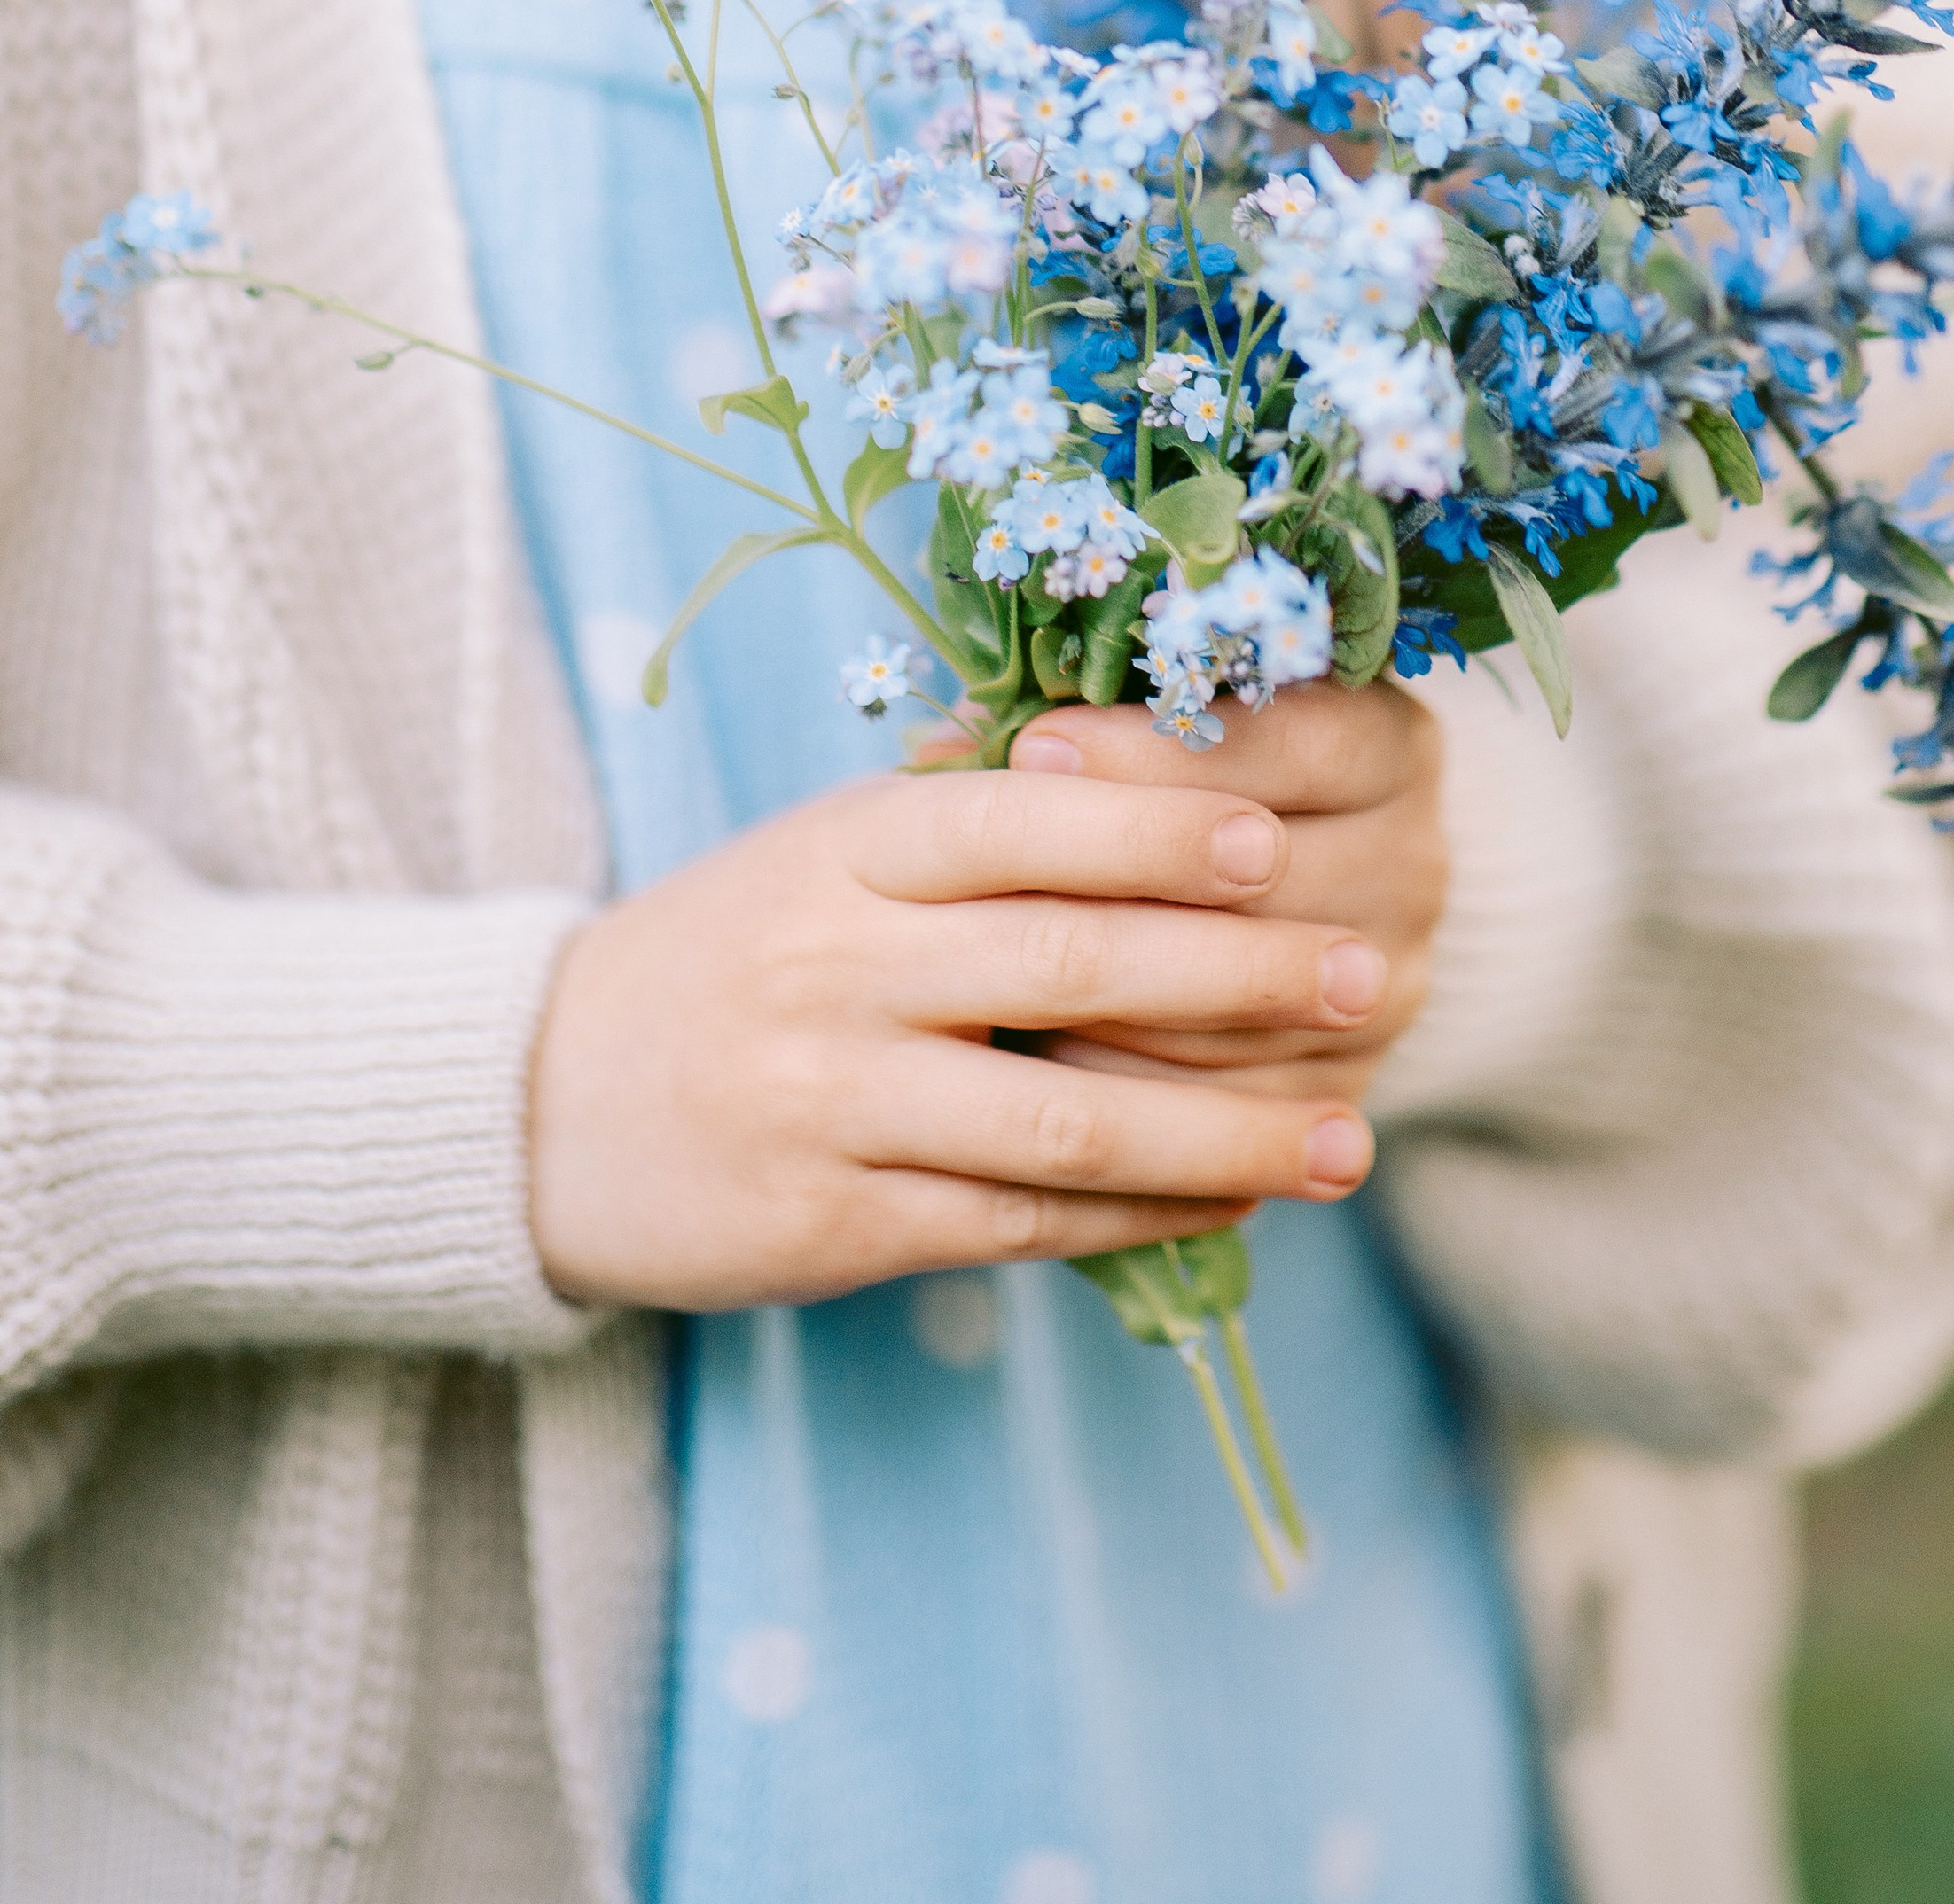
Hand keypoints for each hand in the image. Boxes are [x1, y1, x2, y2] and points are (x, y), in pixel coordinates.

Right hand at [526, 768, 1385, 1311]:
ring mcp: (834, 1099)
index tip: (1279, 844)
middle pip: (1073, 962)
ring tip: (1344, 1141)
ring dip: (1223, 1133)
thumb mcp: (823, 849)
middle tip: (1368, 979)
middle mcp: (841, 964)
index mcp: (849, 847)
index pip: (1026, 819)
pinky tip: (1228, 1202)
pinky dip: (1138, 1215)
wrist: (534, 1102)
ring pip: (1066, 1117)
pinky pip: (1018, 1221)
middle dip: (1240, 976)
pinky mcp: (833, 1222)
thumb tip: (1172, 781)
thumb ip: (971, 823)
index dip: (1160, 826)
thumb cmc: (726, 950)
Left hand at [1005, 680, 1446, 1104]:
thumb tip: (950, 742)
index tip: (1033, 745)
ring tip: (989, 974)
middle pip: (1274, 881)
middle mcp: (1412, 864)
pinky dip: (1126, 1085)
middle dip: (1121, 884)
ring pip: (1241, 1006)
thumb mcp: (1166, 717)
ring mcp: (1387, 986)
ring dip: (1108, 996)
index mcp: (1386, 745)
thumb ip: (1092, 713)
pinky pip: (1225, 1103)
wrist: (1278, 906)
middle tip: (993, 877)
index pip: (1294, 743)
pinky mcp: (1342, 1086)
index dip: (1157, 750)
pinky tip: (1034, 1056)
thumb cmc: (1184, 776)